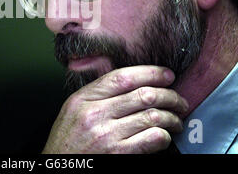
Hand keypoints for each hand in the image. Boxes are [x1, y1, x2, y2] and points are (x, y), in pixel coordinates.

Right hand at [42, 65, 188, 153]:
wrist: (58, 167)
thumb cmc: (67, 142)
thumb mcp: (72, 110)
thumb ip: (95, 95)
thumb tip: (130, 81)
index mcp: (83, 99)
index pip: (123, 77)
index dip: (150, 73)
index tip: (166, 75)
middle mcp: (95, 114)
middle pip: (143, 95)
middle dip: (169, 95)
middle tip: (179, 100)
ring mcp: (107, 135)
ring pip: (153, 116)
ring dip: (172, 117)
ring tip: (176, 120)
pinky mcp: (118, 153)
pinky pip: (152, 139)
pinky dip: (164, 136)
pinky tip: (164, 136)